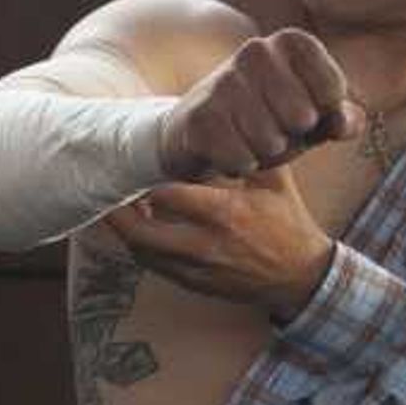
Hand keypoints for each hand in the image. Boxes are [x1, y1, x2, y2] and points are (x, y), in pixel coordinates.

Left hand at [102, 167, 341, 322]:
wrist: (300, 276)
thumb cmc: (287, 221)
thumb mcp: (275, 180)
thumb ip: (248, 151)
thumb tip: (225, 120)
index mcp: (225, 213)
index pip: (167, 195)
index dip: (144, 182)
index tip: (134, 166)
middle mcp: (206, 245)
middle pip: (141, 232)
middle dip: (116, 213)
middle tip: (106, 191)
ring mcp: (197, 269)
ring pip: (142, 252)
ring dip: (125, 230)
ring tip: (118, 207)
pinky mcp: (194, 284)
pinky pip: (155, 266)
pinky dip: (141, 246)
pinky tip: (138, 228)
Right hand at [165, 29, 368, 180]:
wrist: (202, 131)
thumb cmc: (268, 118)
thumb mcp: (312, 116)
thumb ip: (341, 118)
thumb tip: (345, 123)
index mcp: (291, 41)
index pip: (332, 91)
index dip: (325, 116)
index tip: (306, 114)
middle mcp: (256, 50)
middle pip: (302, 118)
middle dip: (294, 138)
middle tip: (275, 132)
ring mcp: (223, 80)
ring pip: (270, 140)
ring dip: (266, 154)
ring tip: (252, 142)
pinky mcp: (199, 114)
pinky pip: (240, 157)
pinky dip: (241, 164)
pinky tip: (230, 153)